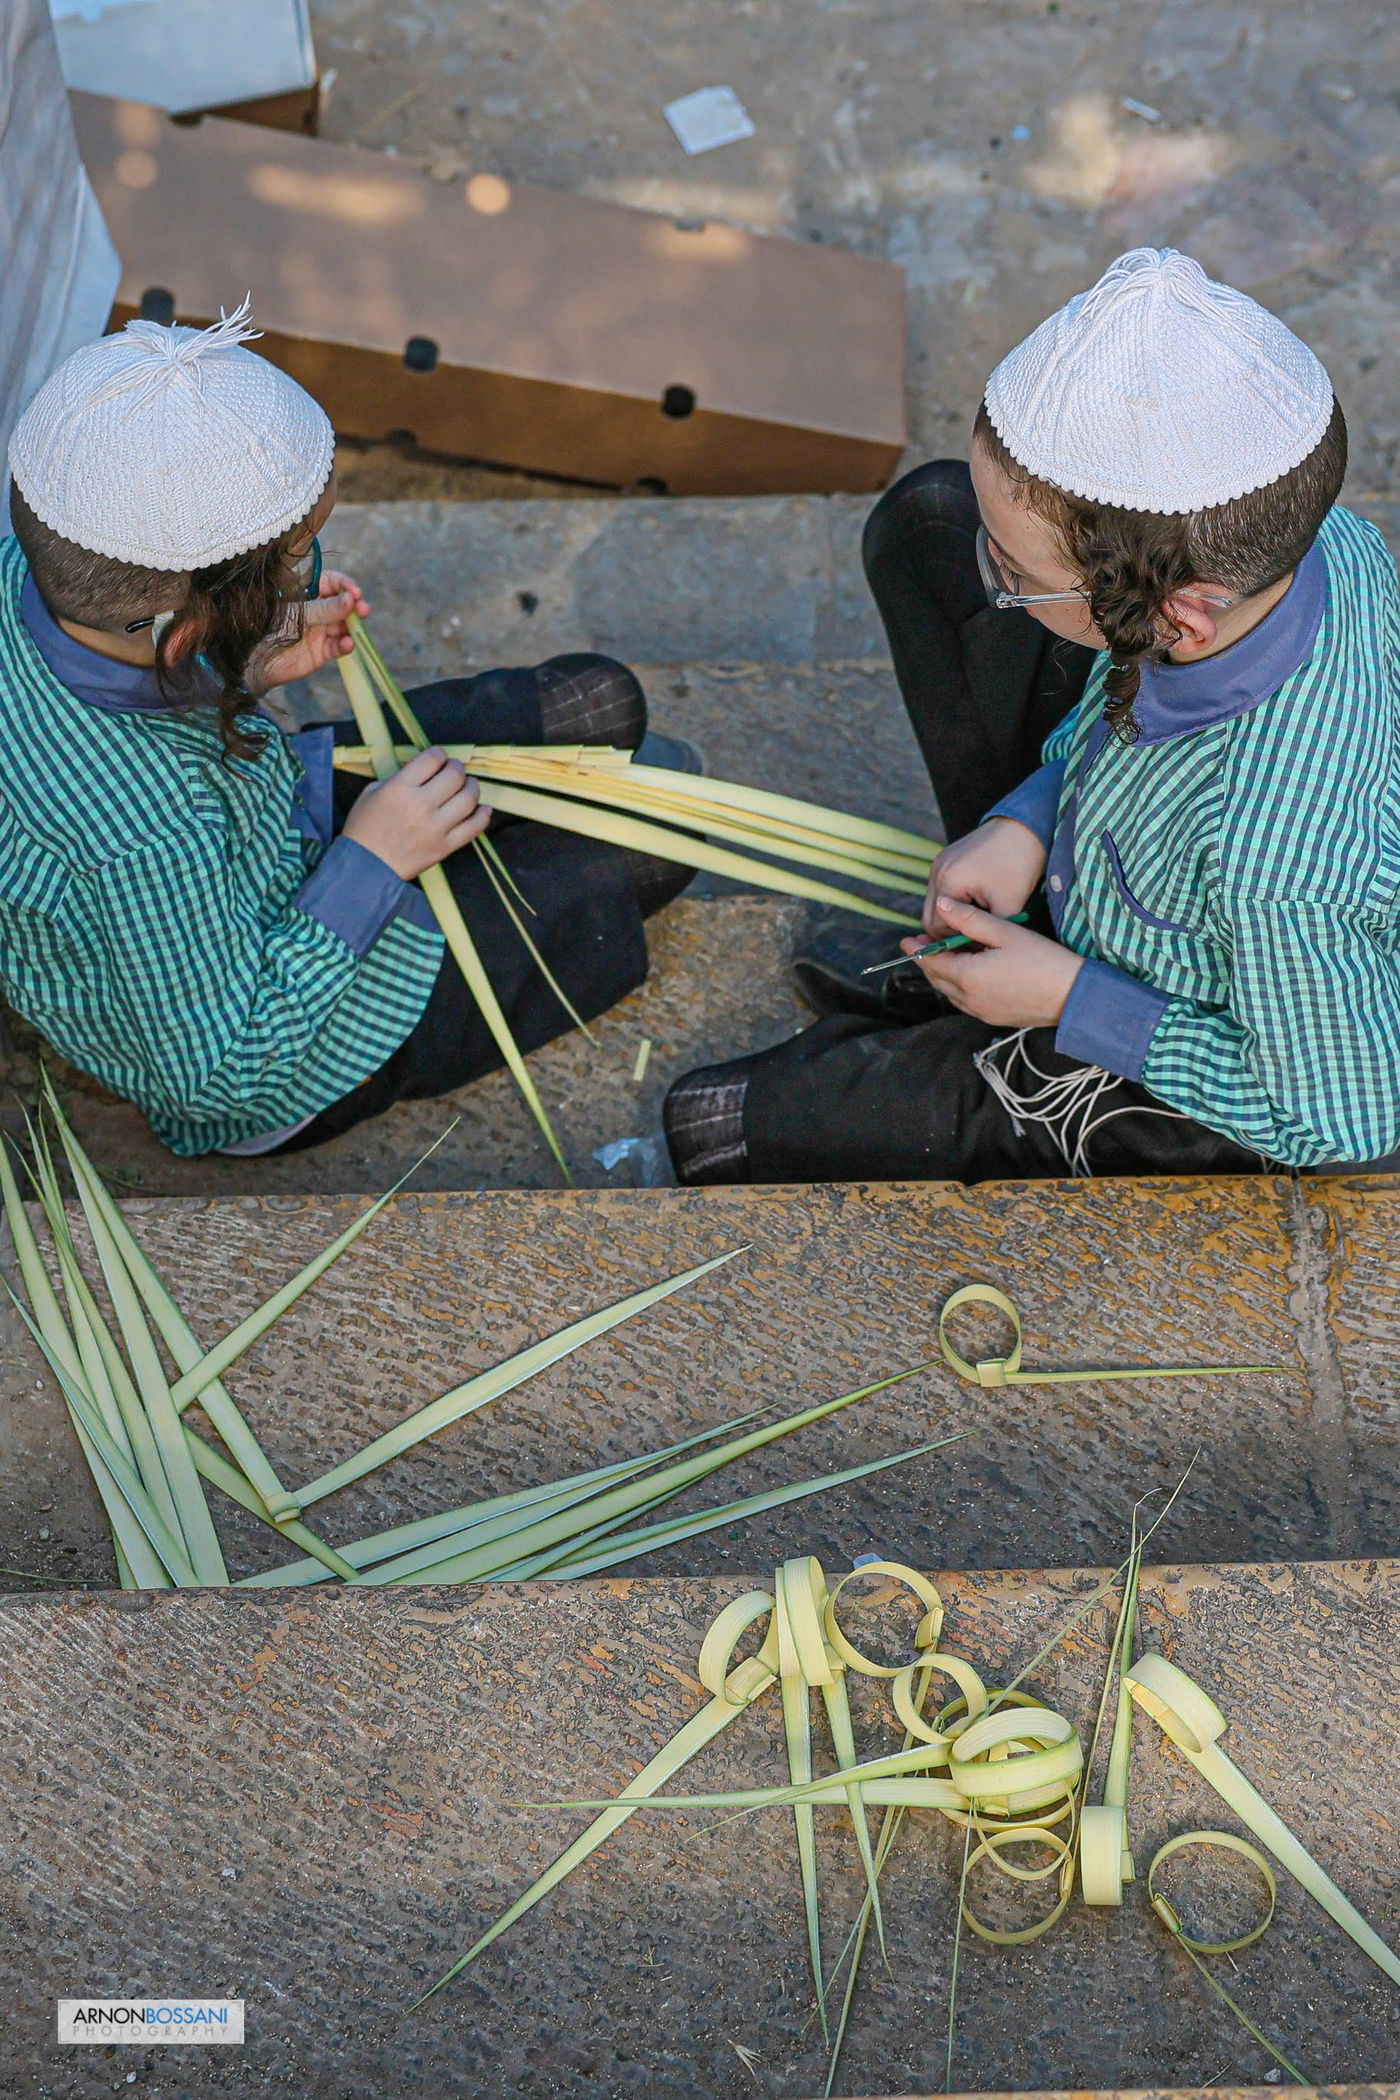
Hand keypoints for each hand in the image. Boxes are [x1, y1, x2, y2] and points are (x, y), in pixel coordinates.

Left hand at [244, 570, 371, 692]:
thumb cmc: (268, 628)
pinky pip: (338, 646)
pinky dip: (345, 645)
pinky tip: (347, 644)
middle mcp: (316, 611)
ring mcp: (320, 631)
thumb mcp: (298, 614)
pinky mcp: (321, 652)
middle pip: (342, 604)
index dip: (344, 585)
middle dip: (355, 607)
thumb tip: (351, 601)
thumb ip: (324, 609)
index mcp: (305, 594)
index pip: (331, 583)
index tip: (355, 592)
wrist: (253, 661)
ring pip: (344, 626)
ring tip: (354, 630)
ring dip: (352, 627)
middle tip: (363, 611)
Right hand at [343, 746, 490, 879]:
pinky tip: (483, 808)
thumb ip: (398, 778)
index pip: (432, 759)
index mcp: (400, 788)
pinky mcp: (446, 846)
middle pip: (454, 776)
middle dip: (457, 767)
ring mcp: (436, 827)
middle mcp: (422, 805)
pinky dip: (483, 815)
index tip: (439, 758)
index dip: (439, 754)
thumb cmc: (364, 829)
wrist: (366, 866)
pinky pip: (474, 828)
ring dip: (473, 787)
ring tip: (469, 785)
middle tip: (455, 770)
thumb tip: (422, 772)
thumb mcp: (371, 793)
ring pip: (468, 799)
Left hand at [911, 895, 1082, 1026]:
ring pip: (951, 992)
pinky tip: (969, 972)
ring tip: (946, 956)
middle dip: (929, 962)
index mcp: (968, 977)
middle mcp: (969, 999)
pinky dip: (960, 986)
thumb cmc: (1043, 960)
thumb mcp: (1006, 932)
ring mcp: (981, 1012)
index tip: (908, 939)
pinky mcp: (994, 1018)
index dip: (918, 949)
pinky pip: (966, 1002)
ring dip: (944, 975)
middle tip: (924, 945)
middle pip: (938, 979)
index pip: (932, 962)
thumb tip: (942, 906)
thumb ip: (970, 920)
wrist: (1074, 995)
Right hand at [922, 818, 1045, 938]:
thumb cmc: (1019, 864)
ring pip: (937, 905)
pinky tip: (977, 903)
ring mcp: (940, 863)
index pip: (937, 928)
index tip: (976, 948)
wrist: (1025, 828)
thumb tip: (977, 951)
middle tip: (976, 937)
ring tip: (979, 919)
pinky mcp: (946, 859)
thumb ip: (987, 931)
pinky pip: (944, 889)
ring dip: (954, 915)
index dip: (955, 941)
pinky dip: (956, 901)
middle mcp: (937, 872)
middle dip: (951, 930)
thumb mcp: (1008, 906)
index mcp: (949, 883)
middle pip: (931, 917)